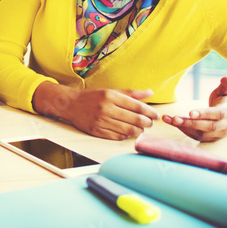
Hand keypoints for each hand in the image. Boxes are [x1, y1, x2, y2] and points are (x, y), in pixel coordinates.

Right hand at [35, 83, 157, 139]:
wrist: (70, 104)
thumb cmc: (93, 97)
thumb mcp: (111, 91)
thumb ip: (131, 93)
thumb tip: (150, 92)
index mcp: (111, 96)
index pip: (137, 106)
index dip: (150, 112)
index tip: (156, 115)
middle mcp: (106, 108)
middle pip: (136, 120)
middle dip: (147, 123)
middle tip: (149, 123)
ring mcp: (101, 120)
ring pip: (129, 130)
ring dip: (138, 131)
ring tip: (140, 129)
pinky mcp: (96, 131)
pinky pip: (118, 136)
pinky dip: (125, 135)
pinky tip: (126, 131)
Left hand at [162, 77, 226, 141]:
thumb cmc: (226, 101)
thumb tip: (226, 78)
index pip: (217, 114)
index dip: (204, 114)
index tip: (190, 112)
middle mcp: (224, 125)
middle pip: (208, 126)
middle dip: (190, 123)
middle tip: (175, 118)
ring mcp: (217, 134)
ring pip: (200, 133)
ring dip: (183, 127)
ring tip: (168, 119)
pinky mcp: (209, 138)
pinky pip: (196, 136)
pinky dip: (183, 130)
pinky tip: (171, 122)